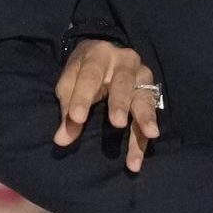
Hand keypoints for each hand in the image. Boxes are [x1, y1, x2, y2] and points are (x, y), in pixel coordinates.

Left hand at [52, 38, 160, 172]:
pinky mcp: (150, 91)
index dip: (83, 97)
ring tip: (150, 134)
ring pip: (143, 97)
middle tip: (117, 123)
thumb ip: (67, 110)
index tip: (77, 118)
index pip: (90, 76)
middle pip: (123, 83)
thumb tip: (62, 139)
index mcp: (99, 55)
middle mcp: (124, 61)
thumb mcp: (69, 84)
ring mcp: (141, 75)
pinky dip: (144, 136)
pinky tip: (139, 157)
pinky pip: (150, 115)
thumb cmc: (83, 72)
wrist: (104, 55)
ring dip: (145, 118)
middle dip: (120, 103)